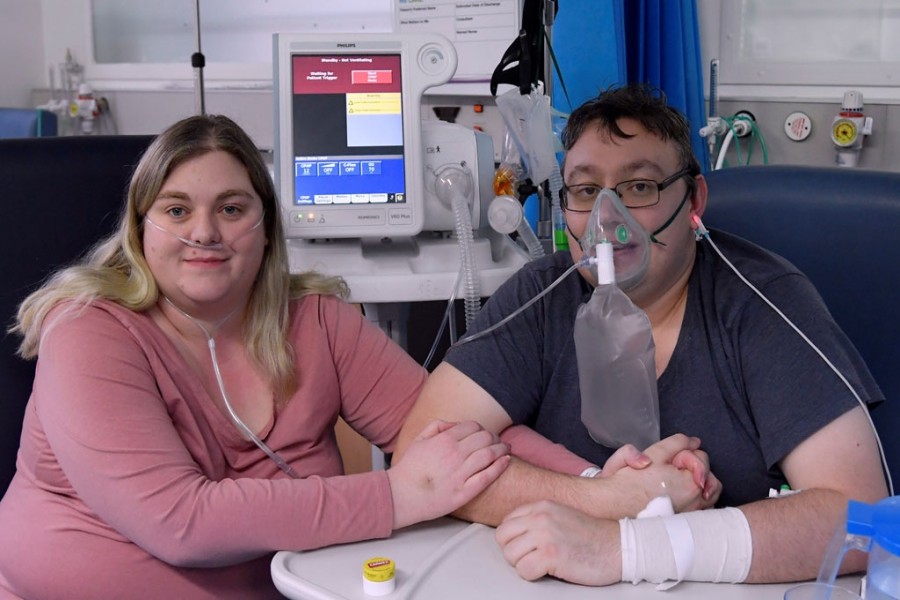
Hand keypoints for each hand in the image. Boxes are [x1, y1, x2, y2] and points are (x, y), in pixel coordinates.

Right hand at [386, 419, 508, 528]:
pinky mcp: (464, 492)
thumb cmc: (409, 469)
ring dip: (502, 448)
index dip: (482, 428)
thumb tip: (456, 424)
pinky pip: (488, 476)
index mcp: (443, 440)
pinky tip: (506, 461)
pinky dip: (500, 466)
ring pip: (490, 454)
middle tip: (499, 441)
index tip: (486, 434)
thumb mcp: (418, 440)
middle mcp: (454, 454)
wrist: (400, 496)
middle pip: (485, 438)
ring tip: (506, 449)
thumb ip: (437, 426)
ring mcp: (460, 474)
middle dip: (495, 437)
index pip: (473, 427)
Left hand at [495, 500, 620, 585]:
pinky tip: (549, 571)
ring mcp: (545, 535)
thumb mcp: (561, 515)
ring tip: (543, 564)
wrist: (619, 546)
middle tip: (532, 558)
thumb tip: (513, 534)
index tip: (528, 547)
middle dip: (514, 552)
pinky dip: (533, 575)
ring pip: (510, 555)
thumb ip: (537, 519)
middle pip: (502, 538)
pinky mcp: (551, 555)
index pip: (506, 522)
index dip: (513, 539)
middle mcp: (540, 517)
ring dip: (524, 564)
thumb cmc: (592, 536)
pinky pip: (523, 570)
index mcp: (541, 506)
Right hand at [600, 434, 720, 508]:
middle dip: (694, 468)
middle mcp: (696, 503)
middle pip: (710, 476)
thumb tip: (694, 441)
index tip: (668, 460)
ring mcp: (691, 516)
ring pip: (708, 495)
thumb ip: (677, 443)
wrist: (613, 507)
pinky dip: (695, 501)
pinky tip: (678, 497)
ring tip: (676, 482)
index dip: (683, 454)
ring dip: (697, 484)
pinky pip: (701, 510)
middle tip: (671, 469)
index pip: (701, 458)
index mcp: (691, 483)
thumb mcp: (653, 454)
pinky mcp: (683, 525)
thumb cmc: (630, 482)